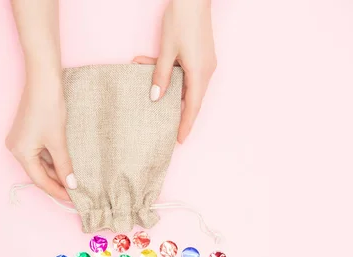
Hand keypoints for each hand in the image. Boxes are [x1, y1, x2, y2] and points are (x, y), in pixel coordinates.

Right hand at [6, 84, 75, 200]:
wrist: (44, 81)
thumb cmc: (48, 108)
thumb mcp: (58, 141)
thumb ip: (64, 166)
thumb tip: (72, 185)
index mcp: (20, 153)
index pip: (40, 180)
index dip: (57, 191)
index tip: (72, 199)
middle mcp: (16, 148)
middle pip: (39, 172)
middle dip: (57, 181)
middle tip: (76, 190)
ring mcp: (21, 140)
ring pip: (40, 162)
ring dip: (56, 170)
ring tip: (74, 178)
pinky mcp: (27, 132)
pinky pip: (40, 152)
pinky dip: (53, 159)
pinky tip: (66, 163)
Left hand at [134, 0, 215, 142]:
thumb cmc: (181, 20)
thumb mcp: (167, 50)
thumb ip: (161, 75)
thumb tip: (156, 97)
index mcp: (199, 73)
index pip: (193, 107)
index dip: (185, 125)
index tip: (179, 139)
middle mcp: (206, 71)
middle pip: (191, 98)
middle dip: (175, 110)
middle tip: (163, 125)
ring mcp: (204, 63)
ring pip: (186, 84)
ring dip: (168, 86)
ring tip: (146, 80)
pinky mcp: (200, 56)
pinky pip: (186, 73)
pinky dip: (171, 74)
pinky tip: (150, 64)